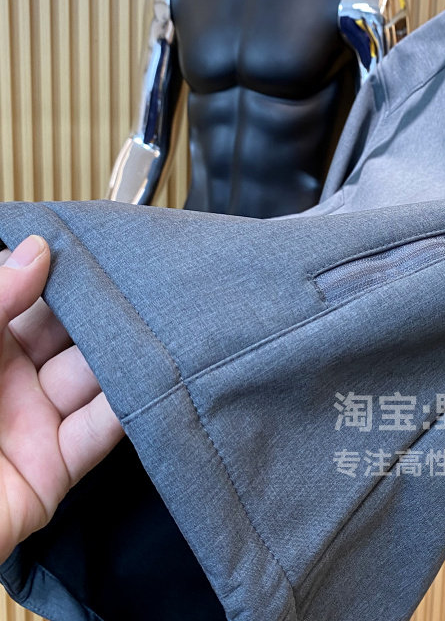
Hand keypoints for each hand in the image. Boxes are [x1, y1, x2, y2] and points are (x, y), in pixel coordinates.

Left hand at [0, 236, 123, 563]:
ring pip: (93, 378)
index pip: (29, 300)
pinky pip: (99, 432)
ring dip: (124, 354)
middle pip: (69, 337)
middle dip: (103, 311)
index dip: (61, 273)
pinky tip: (153, 376)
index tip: (98, 245)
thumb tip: (36, 250)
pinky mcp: (55, 470)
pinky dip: (129, 408)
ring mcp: (33, 424)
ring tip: (160, 322)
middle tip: (143, 281)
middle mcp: (8, 382)